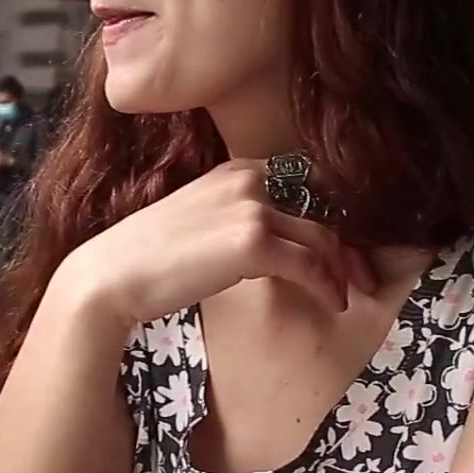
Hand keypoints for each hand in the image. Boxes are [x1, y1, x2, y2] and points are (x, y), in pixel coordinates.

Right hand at [59, 160, 376, 324]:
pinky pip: (309, 264)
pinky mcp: (253, 242)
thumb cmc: (147, 258)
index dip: (331, 216)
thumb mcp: (197, 221)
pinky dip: (326, 285)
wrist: (112, 275)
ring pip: (322, 238)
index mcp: (236, 170)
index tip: (341, 248)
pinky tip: (332, 302)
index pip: (304, 185)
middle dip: (346, 246)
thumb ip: (233, 218)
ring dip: (341, 269)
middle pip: (321, 210)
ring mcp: (252, 208)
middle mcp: (249, 180)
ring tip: (347, 294)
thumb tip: (270, 245)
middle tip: (361, 275)